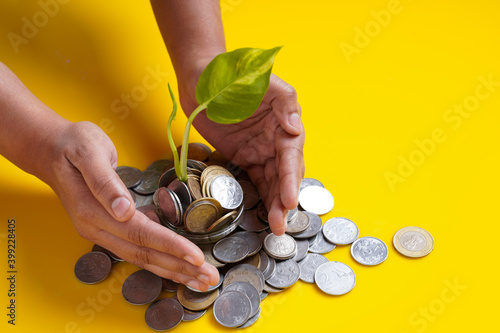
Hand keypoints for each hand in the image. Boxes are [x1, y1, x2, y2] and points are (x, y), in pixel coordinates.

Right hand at [46, 121, 218, 289]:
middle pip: (144, 254)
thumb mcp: (87, 152)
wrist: (49, 149)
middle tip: (209, 278)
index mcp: (93, 211)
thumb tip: (123, 210)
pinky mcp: (107, 227)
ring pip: (141, 256)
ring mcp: (100, 230)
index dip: (170, 246)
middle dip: (179, 267)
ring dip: (173, 269)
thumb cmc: (72, 145)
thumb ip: (104, 181)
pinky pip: (136, 248)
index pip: (140, 234)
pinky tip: (178, 264)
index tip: (196, 257)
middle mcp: (97, 227)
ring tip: (199, 278)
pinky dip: (160, 258)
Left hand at [178, 59, 304, 234]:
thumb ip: (284, 102)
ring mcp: (259, 150)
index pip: (291, 155)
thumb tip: (295, 128)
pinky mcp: (243, 157)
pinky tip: (263, 214)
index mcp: (284, 122)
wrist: (201, 78)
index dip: (291, 179)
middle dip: (284, 199)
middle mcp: (276, 139)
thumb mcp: (262, 81)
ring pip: (272, 181)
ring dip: (274, 204)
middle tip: (280, 223)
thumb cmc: (233, 75)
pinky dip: (261, 197)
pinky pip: (255, 180)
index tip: (289, 200)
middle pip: (284, 174)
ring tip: (274, 226)